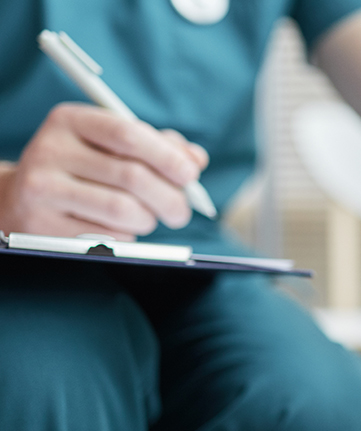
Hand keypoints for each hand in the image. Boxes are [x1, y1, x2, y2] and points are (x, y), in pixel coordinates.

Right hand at [0, 103, 207, 239]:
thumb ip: (157, 147)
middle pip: (131, 176)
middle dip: (170, 198)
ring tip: (149, 218)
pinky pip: (105, 235)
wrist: (20, 197)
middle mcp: (51, 149)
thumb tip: (196, 159)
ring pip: (122, 210)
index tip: (191, 175)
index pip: (128, 134)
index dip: (167, 157)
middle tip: (181, 212)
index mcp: (70, 120)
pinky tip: (120, 228)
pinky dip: (127, 235)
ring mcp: (42, 188)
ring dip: (149, 219)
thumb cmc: (82, 168)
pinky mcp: (40, 224)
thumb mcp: (112, 146)